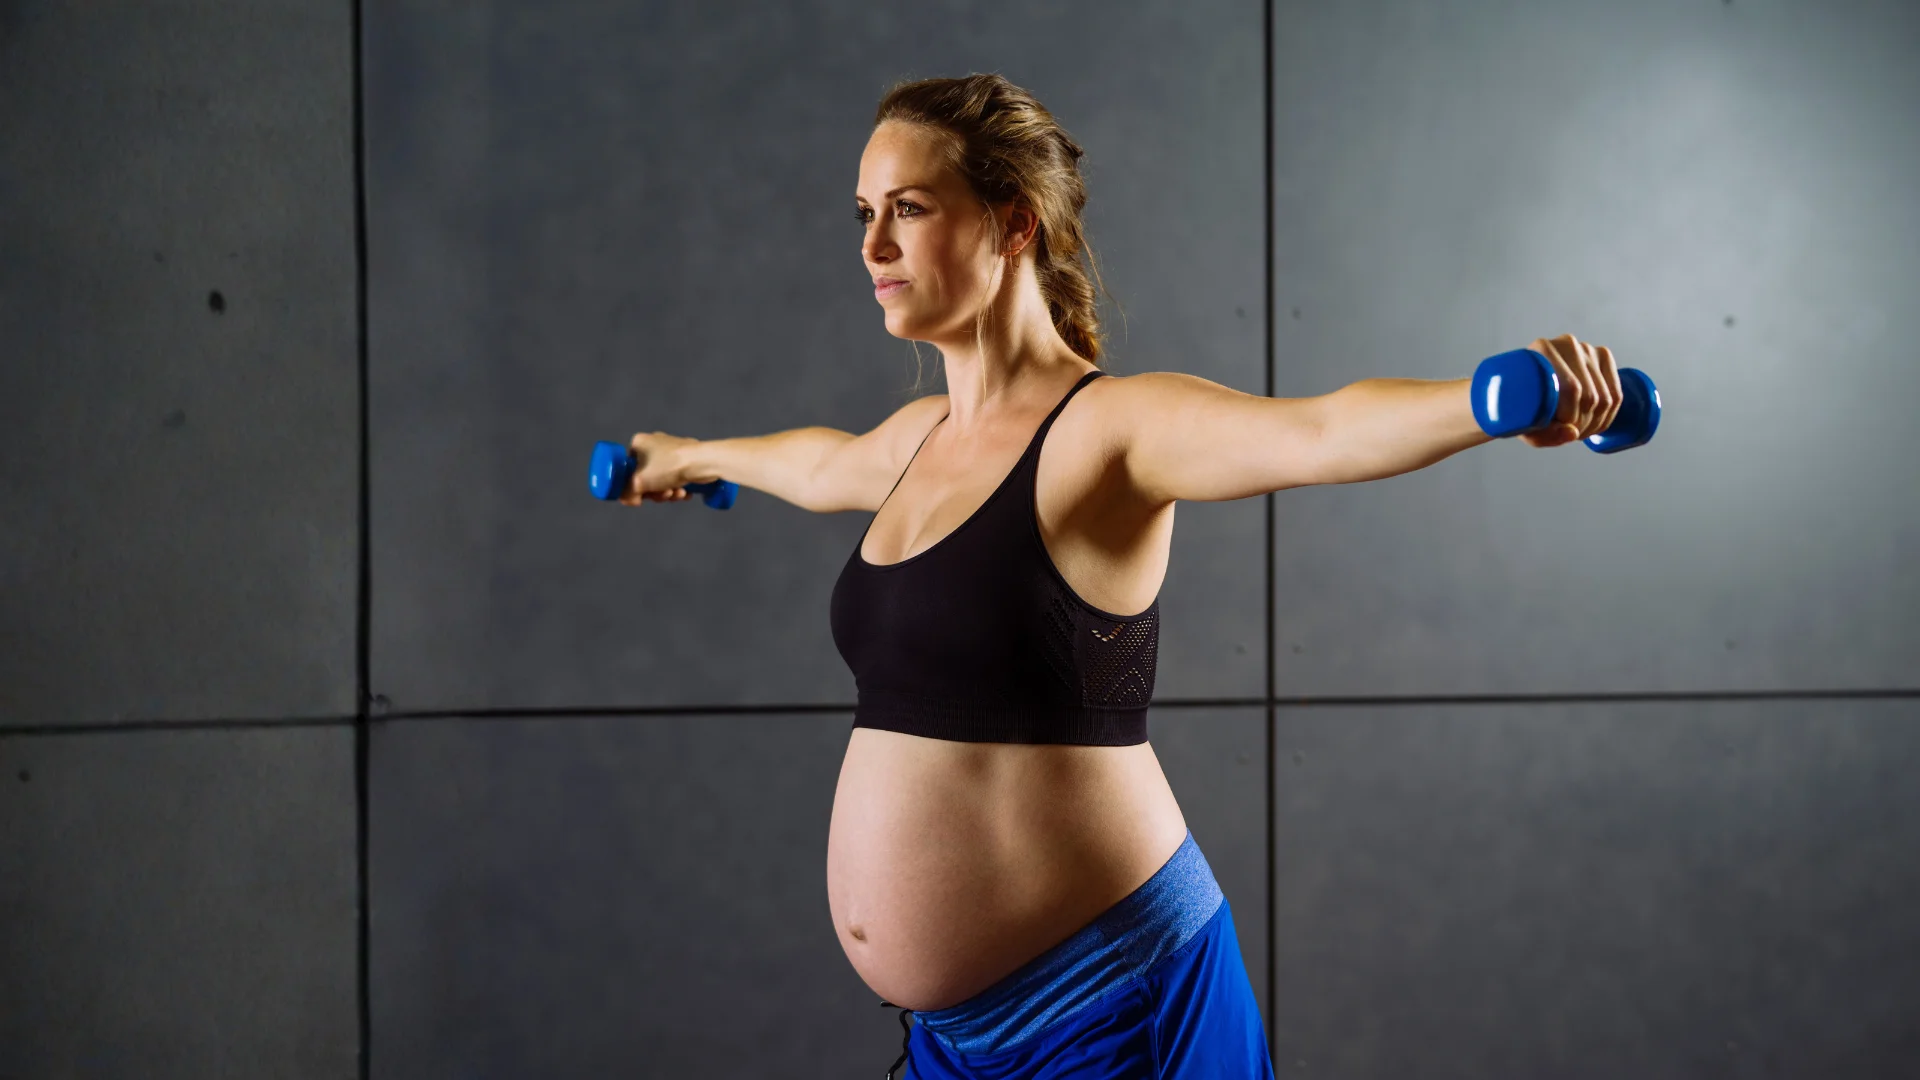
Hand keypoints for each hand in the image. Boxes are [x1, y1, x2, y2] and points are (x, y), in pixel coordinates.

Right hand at [617, 431, 701, 505]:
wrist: (703, 462)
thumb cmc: (670, 465)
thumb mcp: (639, 482)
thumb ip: (627, 493)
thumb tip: (629, 500)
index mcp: (640, 443)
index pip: (629, 468)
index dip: (634, 486)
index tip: (641, 496)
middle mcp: (655, 443)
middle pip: (647, 476)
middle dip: (655, 491)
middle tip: (662, 495)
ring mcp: (672, 451)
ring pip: (663, 479)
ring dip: (668, 492)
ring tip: (677, 492)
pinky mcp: (686, 459)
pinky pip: (677, 478)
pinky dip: (679, 488)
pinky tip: (685, 492)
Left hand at [1519, 333, 1622, 447]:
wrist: (1525, 389)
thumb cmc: (1520, 408)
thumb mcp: (1525, 426)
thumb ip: (1544, 435)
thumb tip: (1572, 433)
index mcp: (1541, 350)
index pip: (1571, 388)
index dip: (1570, 417)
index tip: (1560, 428)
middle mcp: (1567, 344)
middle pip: (1589, 395)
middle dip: (1582, 424)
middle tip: (1567, 431)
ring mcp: (1588, 349)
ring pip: (1605, 399)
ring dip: (1594, 424)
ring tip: (1576, 429)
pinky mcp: (1603, 357)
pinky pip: (1616, 395)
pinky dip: (1608, 416)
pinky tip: (1593, 423)